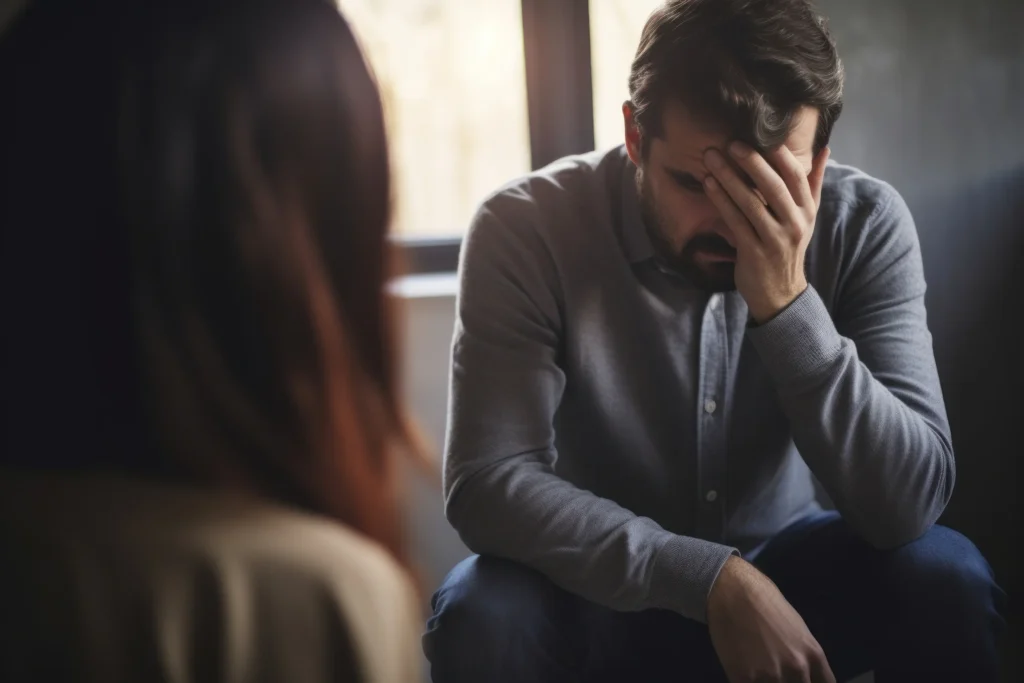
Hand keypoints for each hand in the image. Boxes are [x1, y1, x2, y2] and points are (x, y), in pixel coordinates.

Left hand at [703, 142, 829, 323]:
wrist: (780, 294)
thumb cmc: (789, 247)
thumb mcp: (807, 217)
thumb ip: (812, 183)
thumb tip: (824, 149)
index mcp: (807, 210)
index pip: (796, 177)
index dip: (780, 155)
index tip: (762, 135)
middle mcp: (794, 223)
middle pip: (773, 187)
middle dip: (752, 162)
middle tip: (731, 143)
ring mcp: (774, 239)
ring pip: (750, 203)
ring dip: (729, 178)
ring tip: (711, 158)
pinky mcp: (754, 252)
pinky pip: (735, 221)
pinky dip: (721, 200)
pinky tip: (709, 184)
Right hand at [707, 556, 834, 682]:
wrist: (733, 591)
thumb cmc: (765, 603)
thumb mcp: (797, 629)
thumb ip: (803, 655)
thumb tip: (804, 674)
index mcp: (813, 655)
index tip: (801, 680)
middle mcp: (797, 668)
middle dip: (788, 682)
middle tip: (776, 674)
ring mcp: (771, 676)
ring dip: (766, 682)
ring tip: (758, 670)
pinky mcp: (744, 678)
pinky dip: (747, 681)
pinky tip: (743, 671)